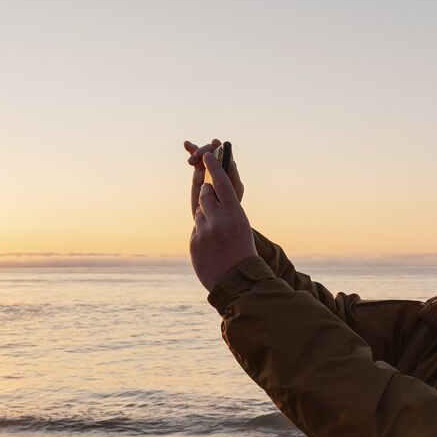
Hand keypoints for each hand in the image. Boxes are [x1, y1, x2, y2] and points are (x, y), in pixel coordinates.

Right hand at [183, 139, 244, 218]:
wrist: (212, 224)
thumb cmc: (220, 217)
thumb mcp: (220, 206)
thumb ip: (215, 193)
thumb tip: (204, 178)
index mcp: (232, 178)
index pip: (227, 159)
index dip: (218, 153)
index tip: (208, 155)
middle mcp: (222, 172)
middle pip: (216, 153)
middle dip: (206, 152)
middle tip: (196, 158)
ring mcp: (211, 171)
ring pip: (206, 154)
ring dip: (198, 152)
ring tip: (191, 160)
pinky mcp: (200, 173)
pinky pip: (198, 159)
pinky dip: (192, 150)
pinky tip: (186, 144)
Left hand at [187, 149, 255, 290]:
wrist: (238, 282)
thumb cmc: (242, 252)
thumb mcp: (241, 227)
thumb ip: (226, 211)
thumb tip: (207, 196)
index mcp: (235, 214)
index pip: (222, 183)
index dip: (215, 167)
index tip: (207, 155)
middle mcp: (219, 220)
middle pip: (205, 194)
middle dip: (206, 194)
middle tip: (211, 202)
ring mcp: (205, 232)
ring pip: (199, 213)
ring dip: (204, 218)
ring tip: (216, 234)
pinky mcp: (194, 242)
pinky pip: (195, 229)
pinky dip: (201, 235)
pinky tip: (211, 247)